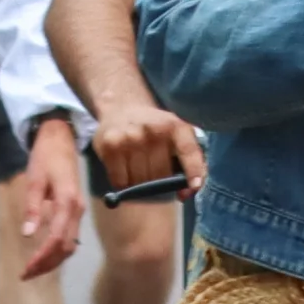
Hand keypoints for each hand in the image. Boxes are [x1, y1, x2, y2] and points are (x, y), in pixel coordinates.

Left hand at [16, 113, 84, 277]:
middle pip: (66, 247)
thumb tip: (28, 234)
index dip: (43, 257)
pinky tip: (44, 256)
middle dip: (47, 264)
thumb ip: (32, 207)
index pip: (57, 239)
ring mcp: (78, 212)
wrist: (61, 140)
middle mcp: (77, 211)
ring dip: (53, 260)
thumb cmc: (45, 157)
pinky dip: (58, 251)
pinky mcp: (75, 211)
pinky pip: (70, 237)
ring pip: (70, 245)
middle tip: (26, 275)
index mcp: (68, 203)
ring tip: (32, 270)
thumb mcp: (34, 180)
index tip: (27, 269)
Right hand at [90, 100, 207, 198]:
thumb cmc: (155, 130)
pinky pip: (120, 180)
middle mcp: (153, 130)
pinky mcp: (110, 145)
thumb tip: (184, 195)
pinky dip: (122, 182)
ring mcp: (130, 137)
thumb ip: (191, 162)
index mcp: (175, 126)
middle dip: (159, 181)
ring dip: (139, 183)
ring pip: (140, 181)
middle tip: (153, 170)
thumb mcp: (178, 135)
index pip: (188, 151)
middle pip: (161, 174)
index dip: (194, 171)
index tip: (193, 187)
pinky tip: (124, 169)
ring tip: (138, 167)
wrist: (122, 108)